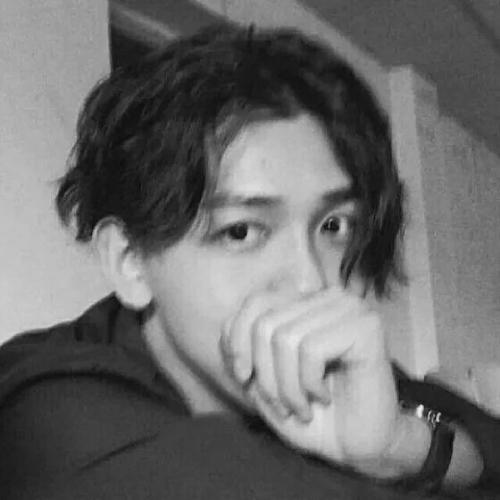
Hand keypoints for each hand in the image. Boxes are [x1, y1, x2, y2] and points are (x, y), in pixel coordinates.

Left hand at [221, 287, 402, 470]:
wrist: (357, 446)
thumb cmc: (310, 413)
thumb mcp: (261, 380)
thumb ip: (243, 348)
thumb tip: (228, 328)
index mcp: (305, 302)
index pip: (254, 302)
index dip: (238, 344)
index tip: (245, 378)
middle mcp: (327, 297)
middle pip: (265, 323)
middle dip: (264, 375)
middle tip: (282, 405)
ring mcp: (350, 308)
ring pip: (285, 337)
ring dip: (287, 387)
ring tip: (302, 407)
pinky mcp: (366, 327)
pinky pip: (311, 349)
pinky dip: (308, 384)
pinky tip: (323, 398)